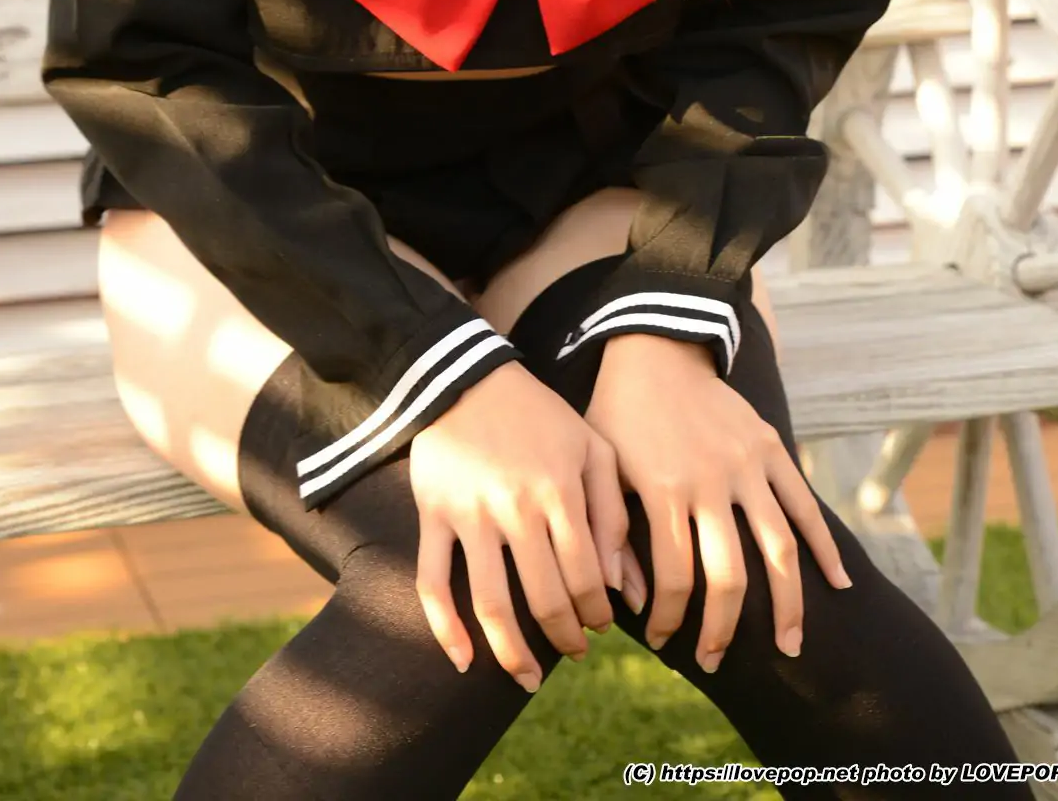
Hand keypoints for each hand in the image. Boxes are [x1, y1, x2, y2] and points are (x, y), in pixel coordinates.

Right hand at [408, 360, 627, 691]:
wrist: (468, 378)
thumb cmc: (539, 416)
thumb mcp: (591, 447)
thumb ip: (613, 512)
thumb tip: (624, 588)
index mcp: (559, 491)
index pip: (586, 575)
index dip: (596, 612)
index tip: (601, 627)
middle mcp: (516, 507)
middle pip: (544, 597)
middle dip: (565, 637)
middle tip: (574, 652)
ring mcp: (470, 514)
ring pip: (492, 602)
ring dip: (513, 652)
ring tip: (530, 678)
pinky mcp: (432, 515)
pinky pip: (434, 582)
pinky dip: (445, 628)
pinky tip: (463, 661)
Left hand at [583, 334, 850, 672]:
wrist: (656, 348)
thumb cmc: (618, 413)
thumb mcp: (601, 468)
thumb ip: (612, 533)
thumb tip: (629, 600)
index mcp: (664, 488)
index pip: (675, 578)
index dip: (671, 620)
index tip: (663, 643)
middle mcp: (711, 480)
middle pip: (730, 576)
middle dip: (723, 629)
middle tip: (714, 661)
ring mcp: (747, 464)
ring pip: (779, 550)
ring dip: (788, 606)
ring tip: (790, 647)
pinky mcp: (771, 448)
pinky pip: (804, 505)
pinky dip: (825, 546)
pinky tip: (839, 584)